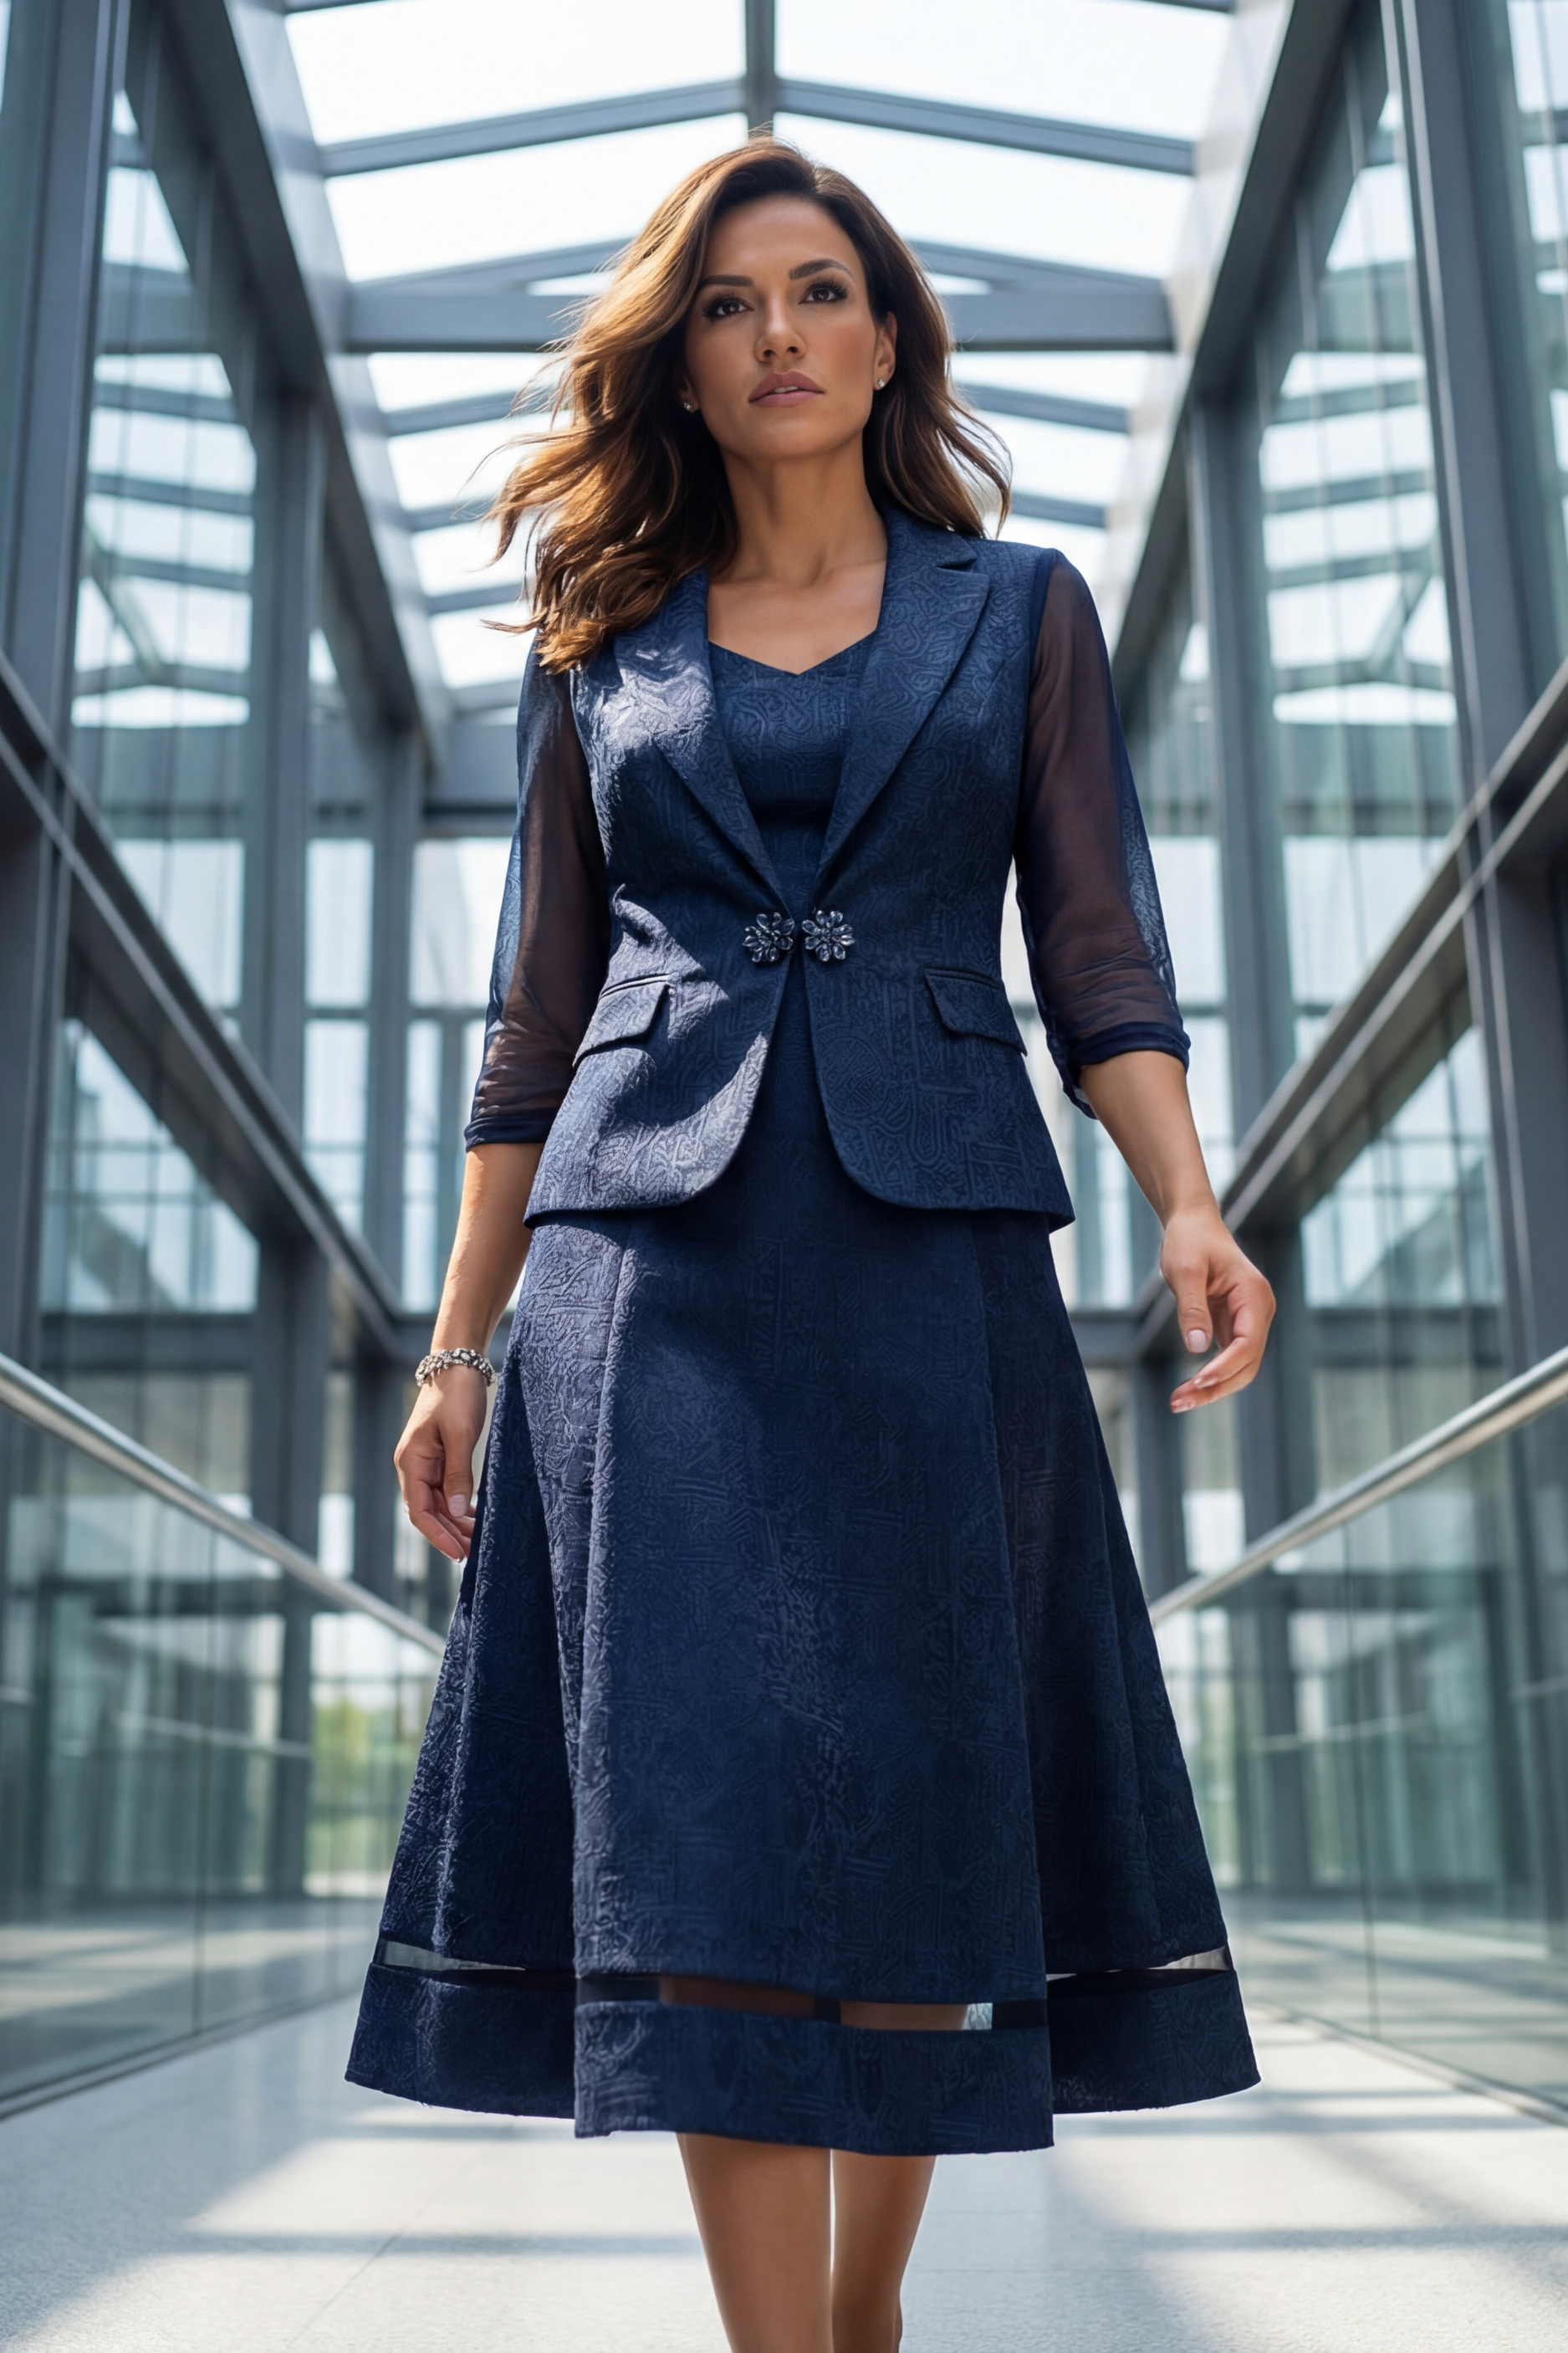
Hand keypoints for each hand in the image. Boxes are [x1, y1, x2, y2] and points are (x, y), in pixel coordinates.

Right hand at [394, 1367, 488, 1559]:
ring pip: (439, 1504)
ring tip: (479, 1540)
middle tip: (476, 1554)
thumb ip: (458, 1474)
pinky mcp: (441, 1458)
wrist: (458, 1365)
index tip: (458, 1554)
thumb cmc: (457, 1395)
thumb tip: (456, 1512)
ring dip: (456, 1523)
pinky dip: (460, 1507)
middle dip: (451, 1534)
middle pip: (429, 1512)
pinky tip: (475, 1518)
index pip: (419, 1511)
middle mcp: (414, 1466)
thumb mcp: (459, 1435)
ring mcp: (427, 1463)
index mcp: (411, 1462)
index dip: (438, 1536)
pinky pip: (447, 1491)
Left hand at [1160, 1207, 1274, 1412]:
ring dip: (1212, 1388)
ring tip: (1178, 1402)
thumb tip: (1197, 1348)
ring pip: (1238, 1368)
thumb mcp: (1185, 1270)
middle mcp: (1258, 1312)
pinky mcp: (1233, 1326)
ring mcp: (1248, 1321)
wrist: (1192, 1223)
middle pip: (1246, 1364)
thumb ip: (1192, 1308)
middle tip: (1179, 1402)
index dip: (1224, 1367)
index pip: (1247, 1343)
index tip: (1197, 1380)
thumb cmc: (1189, 1240)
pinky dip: (1209, 1377)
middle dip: (1216, 1386)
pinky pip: (1227, 1360)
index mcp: (1255, 1296)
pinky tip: (1188, 1390)